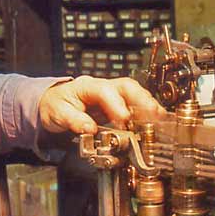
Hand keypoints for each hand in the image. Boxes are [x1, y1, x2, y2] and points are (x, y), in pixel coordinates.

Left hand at [38, 76, 165, 134]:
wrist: (53, 104)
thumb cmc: (56, 106)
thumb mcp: (57, 114)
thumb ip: (73, 121)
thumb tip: (88, 128)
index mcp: (87, 87)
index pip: (105, 91)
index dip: (116, 104)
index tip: (124, 119)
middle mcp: (104, 87)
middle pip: (127, 87)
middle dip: (142, 100)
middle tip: (154, 115)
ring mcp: (113, 95)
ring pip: (135, 94)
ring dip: (149, 106)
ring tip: (161, 120)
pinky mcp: (119, 105)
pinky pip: (136, 105)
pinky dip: (148, 113)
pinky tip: (156, 123)